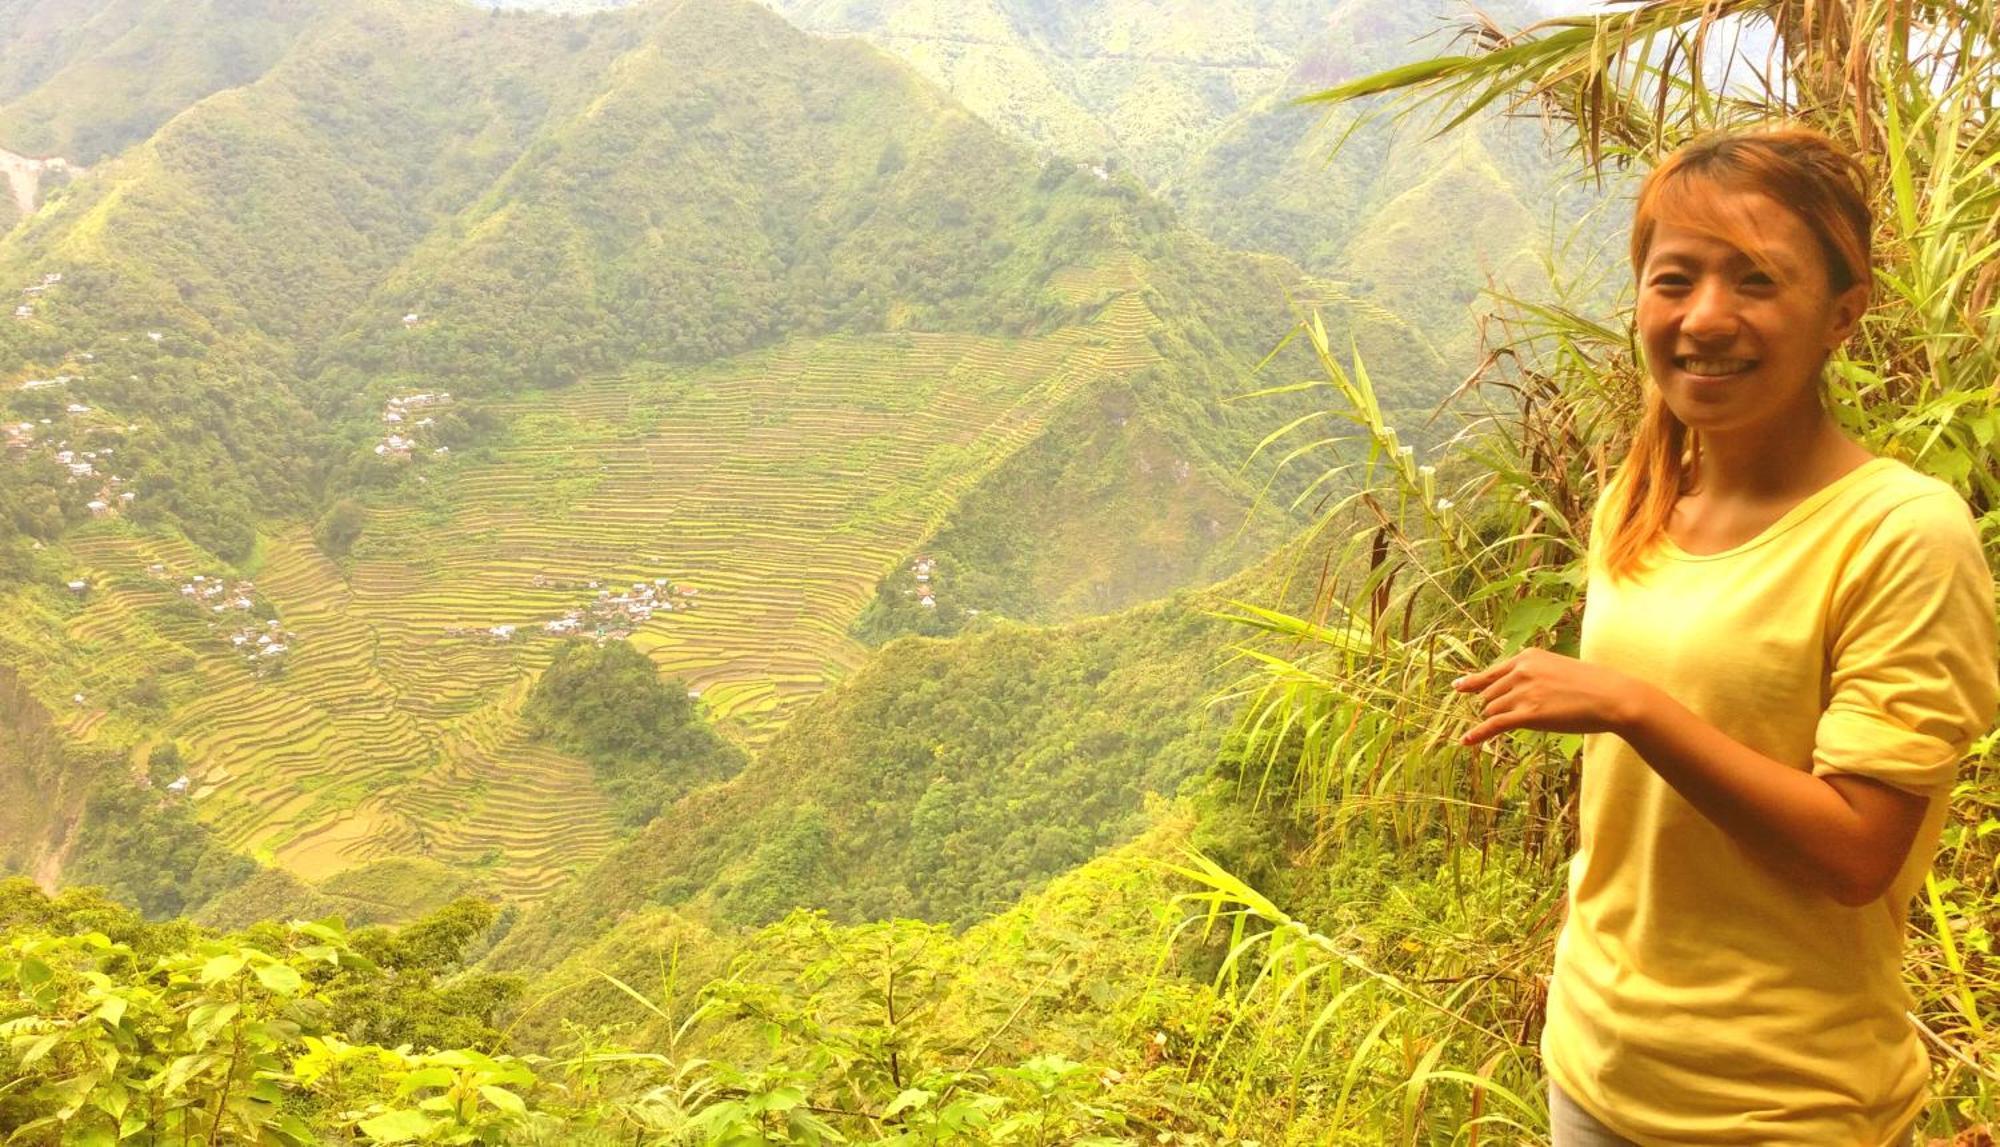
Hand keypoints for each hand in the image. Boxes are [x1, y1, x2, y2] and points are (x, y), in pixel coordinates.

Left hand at [1450, 648, 1648, 746]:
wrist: (1612, 697)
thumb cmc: (1592, 685)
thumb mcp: (1558, 669)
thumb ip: (1535, 674)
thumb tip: (1518, 686)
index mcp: (1528, 657)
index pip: (1493, 672)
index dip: (1473, 682)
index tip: (1458, 687)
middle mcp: (1521, 671)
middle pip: (1490, 694)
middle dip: (1496, 707)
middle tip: (1514, 715)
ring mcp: (1523, 692)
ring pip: (1493, 710)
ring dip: (1499, 720)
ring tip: (1523, 723)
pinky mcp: (1527, 714)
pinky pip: (1493, 724)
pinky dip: (1478, 734)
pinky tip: (1466, 741)